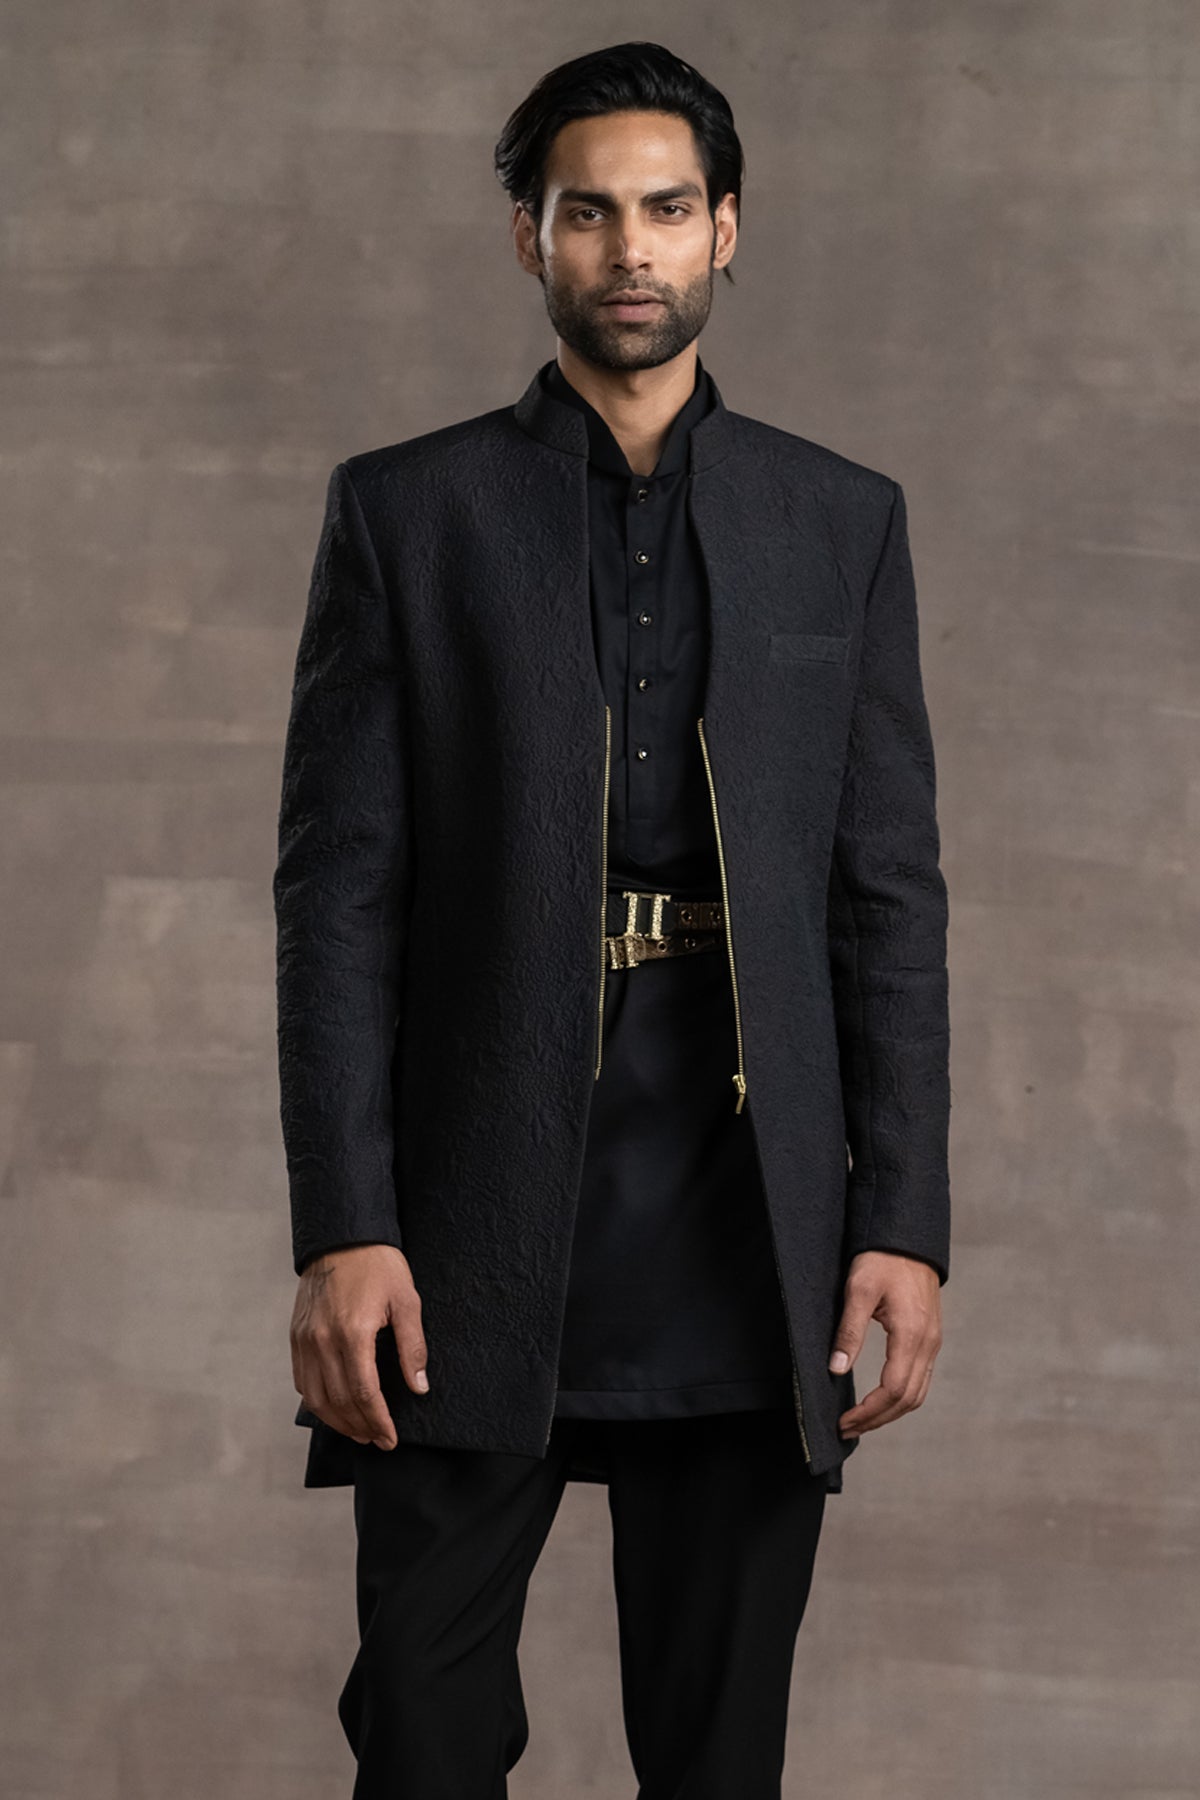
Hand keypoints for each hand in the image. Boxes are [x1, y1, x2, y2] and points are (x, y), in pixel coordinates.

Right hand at [290, 1244, 428, 1449]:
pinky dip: (316, 1402)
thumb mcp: (407, 1300)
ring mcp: (305, 1339)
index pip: (363, 1393)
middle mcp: (323, 1340)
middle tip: (378, 1440)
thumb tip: (418, 1387)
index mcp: (353, 1332)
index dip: (378, 1421)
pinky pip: (301, 1380)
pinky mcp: (296, 1335)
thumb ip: (412, 1347)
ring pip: (315, 1397)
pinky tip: (334, 1408)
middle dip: (360, 1427)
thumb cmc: (379, 1265)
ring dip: (336, 1421)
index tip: (390, 1439)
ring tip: (358, 1431)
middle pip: (338, 1401)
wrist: (342, 1236)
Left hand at [829, 1251, 941, 1438]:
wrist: (908, 1237)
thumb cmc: (882, 1259)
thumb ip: (849, 1331)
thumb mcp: (858, 1290)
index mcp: (911, 1334)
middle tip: (847, 1427)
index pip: (892, 1390)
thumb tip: (836, 1370)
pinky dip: (902, 1396)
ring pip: (917, 1392)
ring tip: (862, 1420)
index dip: (868, 1412)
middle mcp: (928, 1343)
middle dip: (877, 1419)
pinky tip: (881, 1398)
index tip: (844, 1421)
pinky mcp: (930, 1337)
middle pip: (907, 1399)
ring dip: (890, 1412)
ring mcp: (933, 1341)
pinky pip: (921, 1378)